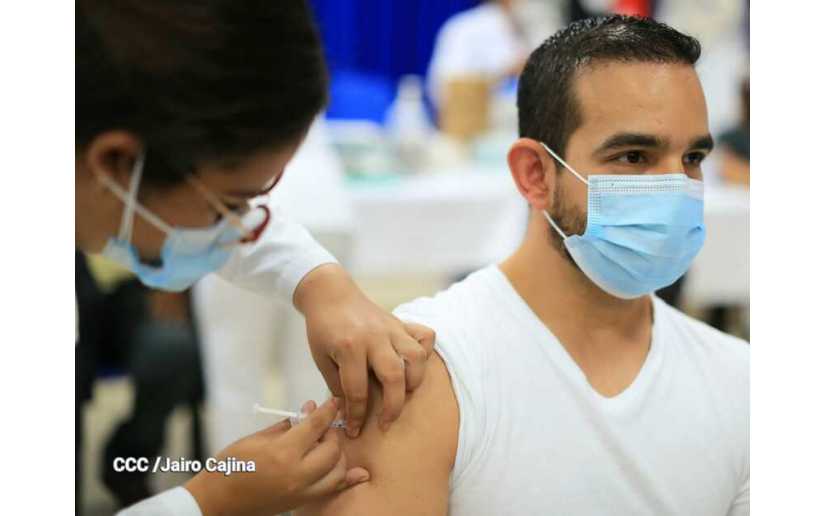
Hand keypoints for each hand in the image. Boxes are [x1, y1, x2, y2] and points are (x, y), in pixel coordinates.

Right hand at [184, 398, 367, 515]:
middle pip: (332, 448)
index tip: (334, 401)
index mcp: (283, 453)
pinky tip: (360, 473)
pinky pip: (332, 490)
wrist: (217, 500)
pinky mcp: (301, 502)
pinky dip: (347, 480)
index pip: (316, 427)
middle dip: (330, 432)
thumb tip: (306, 413)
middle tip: (320, 424)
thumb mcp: (256, 438)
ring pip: (337, 470)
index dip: (327, 411)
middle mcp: (297, 474)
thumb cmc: (231, 465)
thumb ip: (286, 426)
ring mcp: (301, 491)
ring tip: (324, 443)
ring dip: (336, 453)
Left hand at [294, 264, 435, 436]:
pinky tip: (415, 364)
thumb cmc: (322, 328)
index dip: (356, 415)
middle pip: (393, 376)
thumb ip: (338, 385)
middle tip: (386, 423)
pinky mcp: (400, 323)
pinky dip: (426, 351)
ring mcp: (391, 328)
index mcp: (349, 347)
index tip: (355, 430)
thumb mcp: (321, 359)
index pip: (357, 390)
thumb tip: (350, 412)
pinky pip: (424, 335)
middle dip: (392, 406)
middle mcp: (374, 338)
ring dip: (414, 381)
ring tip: (403, 394)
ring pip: (415, 357)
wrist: (330, 294)